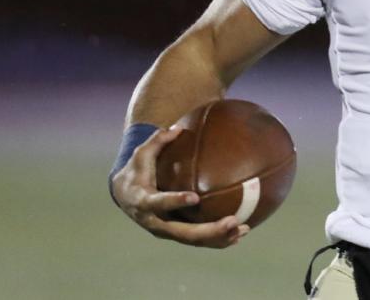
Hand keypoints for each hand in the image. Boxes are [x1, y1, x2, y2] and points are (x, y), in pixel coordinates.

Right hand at [111, 126, 250, 247]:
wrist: (125, 196)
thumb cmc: (136, 170)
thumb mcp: (141, 154)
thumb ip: (157, 141)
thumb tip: (178, 128)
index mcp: (144, 202)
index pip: (159, 203)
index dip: (175, 202)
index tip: (194, 197)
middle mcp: (156, 222)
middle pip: (184, 233)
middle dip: (209, 230)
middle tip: (233, 221)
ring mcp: (167, 231)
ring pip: (194, 240)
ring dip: (219, 238)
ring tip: (243, 230)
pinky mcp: (177, 234)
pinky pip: (199, 241)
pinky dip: (219, 240)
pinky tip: (240, 233)